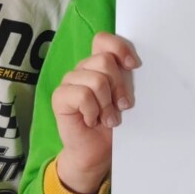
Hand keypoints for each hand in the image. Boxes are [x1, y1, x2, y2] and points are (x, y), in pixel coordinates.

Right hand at [53, 32, 138, 193]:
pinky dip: (92, 111)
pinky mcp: (59, 96)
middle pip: (105, 61)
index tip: (134, 66)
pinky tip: (91, 120)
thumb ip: (126, 80)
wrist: (97, 153)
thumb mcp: (124, 98)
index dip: (119, 48)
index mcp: (99, 65)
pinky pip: (82, 95)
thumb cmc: (112, 125)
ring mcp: (69, 81)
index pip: (103, 40)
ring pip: (96, 80)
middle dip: (119, 87)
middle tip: (121, 107)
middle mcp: (83, 69)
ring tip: (107, 119)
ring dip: (106, 104)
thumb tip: (135, 65)